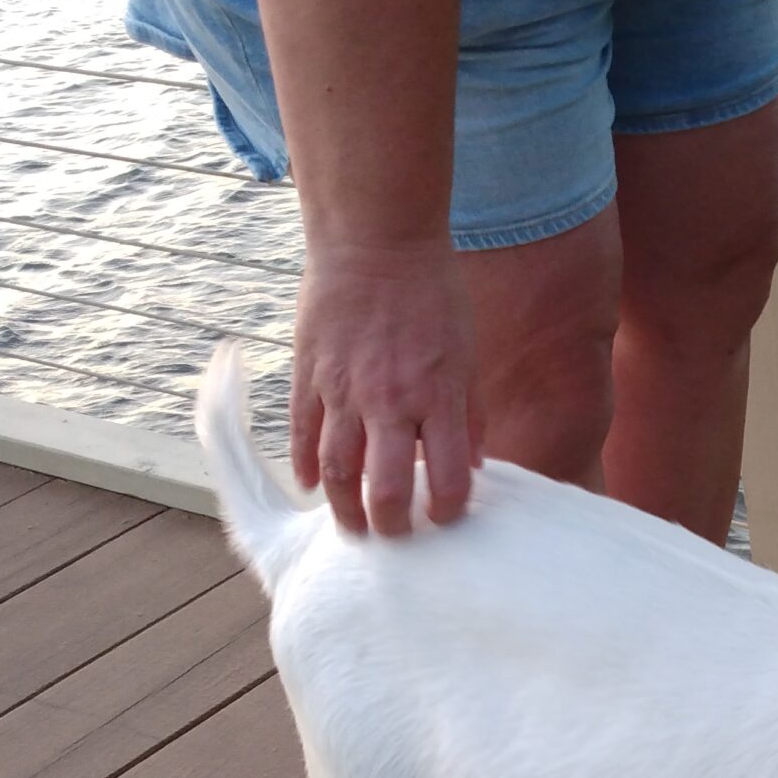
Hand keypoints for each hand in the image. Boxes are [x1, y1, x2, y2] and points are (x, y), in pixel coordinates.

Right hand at [290, 237, 484, 534]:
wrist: (376, 239)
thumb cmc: (432, 294)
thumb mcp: (467, 353)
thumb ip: (471, 413)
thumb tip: (476, 465)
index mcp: (439, 397)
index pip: (448, 480)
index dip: (447, 511)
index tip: (443, 518)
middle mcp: (391, 402)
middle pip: (386, 490)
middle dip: (391, 527)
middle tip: (393, 538)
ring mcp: (344, 390)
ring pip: (336, 473)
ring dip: (343, 510)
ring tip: (351, 527)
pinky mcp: (308, 374)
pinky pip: (302, 434)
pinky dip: (306, 467)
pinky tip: (313, 487)